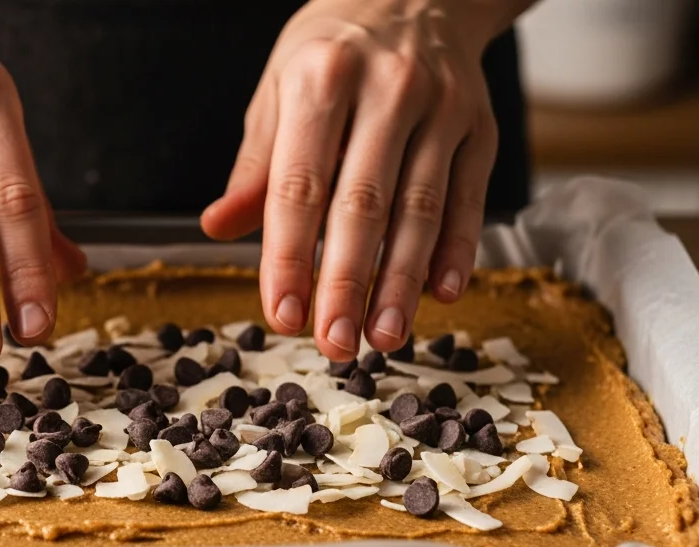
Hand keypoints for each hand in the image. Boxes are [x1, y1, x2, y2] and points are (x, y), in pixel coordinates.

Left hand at [202, 0, 519, 358]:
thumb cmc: (333, 51)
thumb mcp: (279, 90)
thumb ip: (256, 166)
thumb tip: (218, 227)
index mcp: (320, 80)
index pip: (299, 187)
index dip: (290, 258)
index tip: (283, 316)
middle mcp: (386, 90)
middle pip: (363, 205)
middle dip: (347, 284)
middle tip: (335, 344)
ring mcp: (440, 107)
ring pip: (421, 209)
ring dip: (402, 282)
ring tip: (384, 337)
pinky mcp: (480, 126)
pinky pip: (468, 197)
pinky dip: (456, 250)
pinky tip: (442, 294)